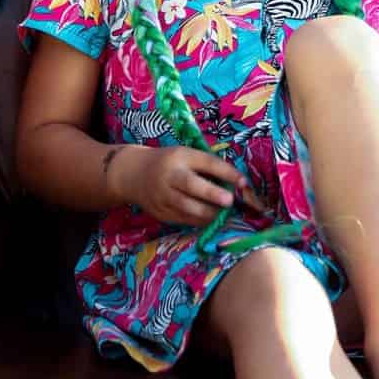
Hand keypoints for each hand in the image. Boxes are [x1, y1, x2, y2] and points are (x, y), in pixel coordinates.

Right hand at [113, 145, 267, 226]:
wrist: (134, 174)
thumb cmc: (171, 163)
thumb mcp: (186, 156)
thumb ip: (207, 167)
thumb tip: (238, 185)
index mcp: (181, 156)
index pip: (206, 162)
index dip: (226, 172)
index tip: (244, 182)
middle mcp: (170, 175)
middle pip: (191, 185)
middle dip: (212, 194)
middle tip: (229, 201)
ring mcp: (163, 195)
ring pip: (187, 207)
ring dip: (209, 213)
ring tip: (224, 215)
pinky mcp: (160, 212)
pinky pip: (183, 219)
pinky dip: (199, 222)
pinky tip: (211, 221)